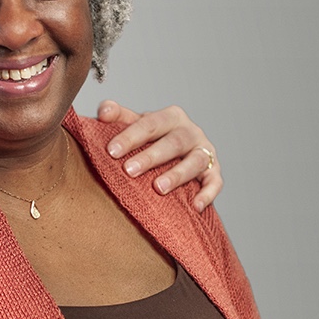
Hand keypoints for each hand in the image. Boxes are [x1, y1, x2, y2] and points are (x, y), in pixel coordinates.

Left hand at [96, 101, 221, 211]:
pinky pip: (215, 182)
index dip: (131, 136)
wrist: (176, 153)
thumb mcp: (135, 125)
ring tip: (158, 188)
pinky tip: (195, 206)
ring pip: (195, 161)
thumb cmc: (151, 139)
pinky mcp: (213, 172)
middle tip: (129, 170)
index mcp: (171, 117)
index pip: (151, 124)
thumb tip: (104, 112)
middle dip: (151, 157)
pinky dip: (207, 193)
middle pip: (173, 142)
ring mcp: (204, 152)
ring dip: (177, 175)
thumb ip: (118, 117)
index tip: (111, 151)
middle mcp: (191, 132)